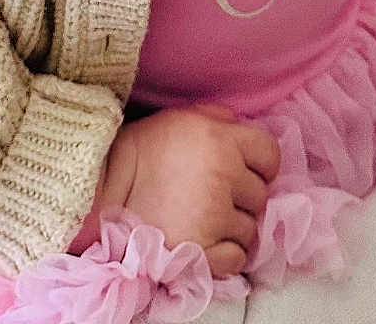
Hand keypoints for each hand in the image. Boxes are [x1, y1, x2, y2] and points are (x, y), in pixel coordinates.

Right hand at [69, 103, 279, 277]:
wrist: (104, 187)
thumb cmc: (144, 149)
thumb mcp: (181, 118)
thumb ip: (217, 118)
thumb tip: (239, 126)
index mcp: (222, 139)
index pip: (270, 155)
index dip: (262, 165)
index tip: (248, 172)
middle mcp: (224, 174)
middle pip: (261, 194)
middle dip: (242, 197)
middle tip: (215, 196)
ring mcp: (214, 214)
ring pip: (250, 228)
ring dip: (232, 226)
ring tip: (204, 218)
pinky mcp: (202, 249)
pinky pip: (236, 258)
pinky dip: (226, 255)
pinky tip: (206, 241)